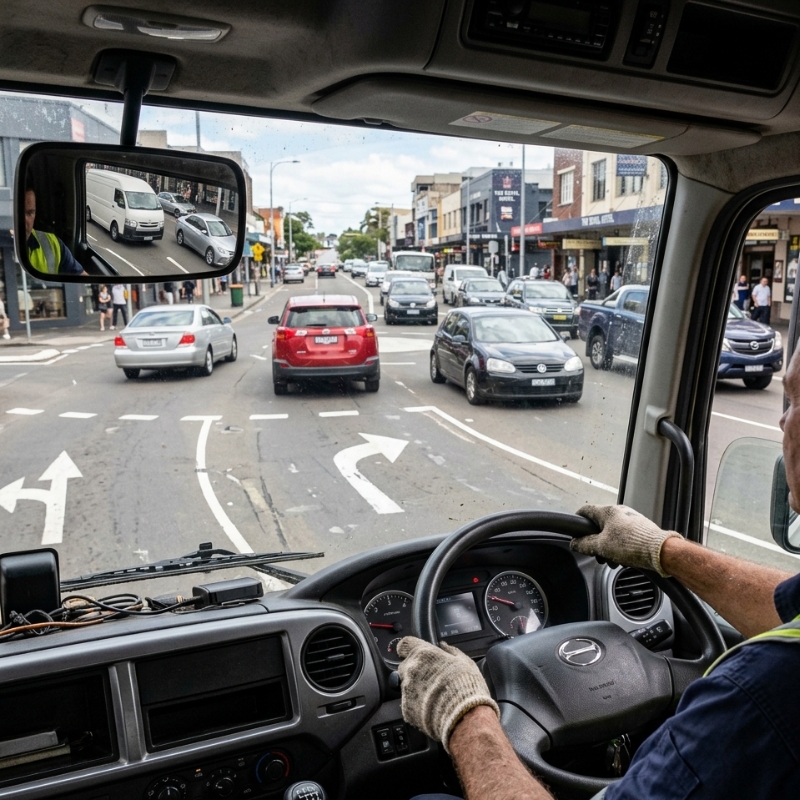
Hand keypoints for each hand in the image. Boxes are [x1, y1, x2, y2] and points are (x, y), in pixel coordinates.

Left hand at [397, 636, 498, 752]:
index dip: (409, 649)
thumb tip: (443, 645)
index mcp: (424, 654)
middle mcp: (411, 670)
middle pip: (405, 665)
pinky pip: (408, 703)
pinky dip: (417, 705)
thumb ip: (450, 650)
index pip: (404, 644)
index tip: (415, 653)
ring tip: (434, 695)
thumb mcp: (464, 662)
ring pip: (406, 685)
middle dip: (415, 670)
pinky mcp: (406, 709)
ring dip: (416, 687)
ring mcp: (407, 690)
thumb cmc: (466, 688)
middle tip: (431, 678)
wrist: (464, 718)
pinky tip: (432, 707)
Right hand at [572, 504, 680, 576]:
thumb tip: (574, 543)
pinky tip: (624, 559)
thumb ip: (585, 544)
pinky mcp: (641, 529)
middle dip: (596, 541)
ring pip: (613, 533)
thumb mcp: (601, 546)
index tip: (574, 529)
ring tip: (613, 560)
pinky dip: (620, 547)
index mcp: (608, 511)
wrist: (660, 551)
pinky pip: (625, 537)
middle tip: (596, 553)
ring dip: (609, 547)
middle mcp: (620, 512)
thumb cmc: (632, 545)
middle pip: (600, 525)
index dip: (577, 519)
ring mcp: (632, 519)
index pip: (586, 510)